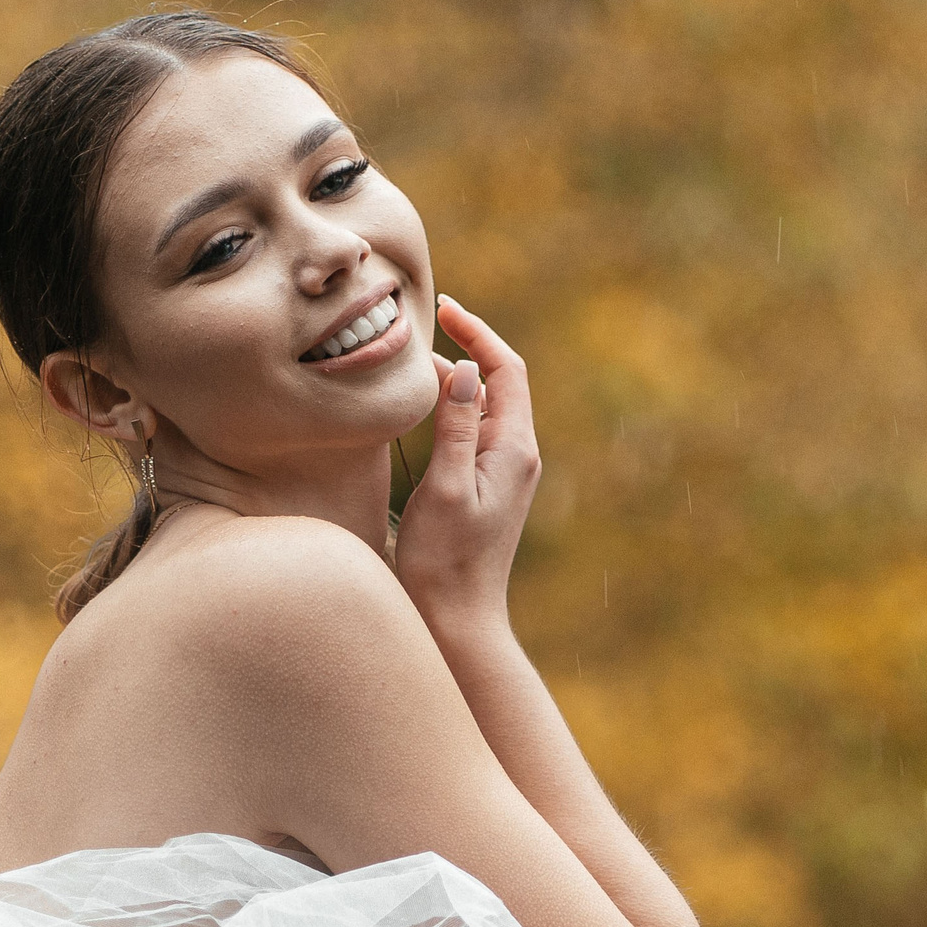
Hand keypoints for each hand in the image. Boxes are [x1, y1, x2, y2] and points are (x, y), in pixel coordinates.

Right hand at [394, 295, 540, 638]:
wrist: (458, 619)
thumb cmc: (445, 561)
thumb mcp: (446, 488)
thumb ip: (456, 427)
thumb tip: (463, 368)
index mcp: (514, 449)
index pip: (506, 369)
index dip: (478, 332)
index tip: (444, 307)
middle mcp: (517, 455)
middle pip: (497, 382)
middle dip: (465, 347)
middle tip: (420, 325)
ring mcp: (503, 471)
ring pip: (482, 406)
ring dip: (453, 378)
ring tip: (409, 358)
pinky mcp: (485, 486)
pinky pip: (473, 431)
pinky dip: (449, 408)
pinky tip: (418, 406)